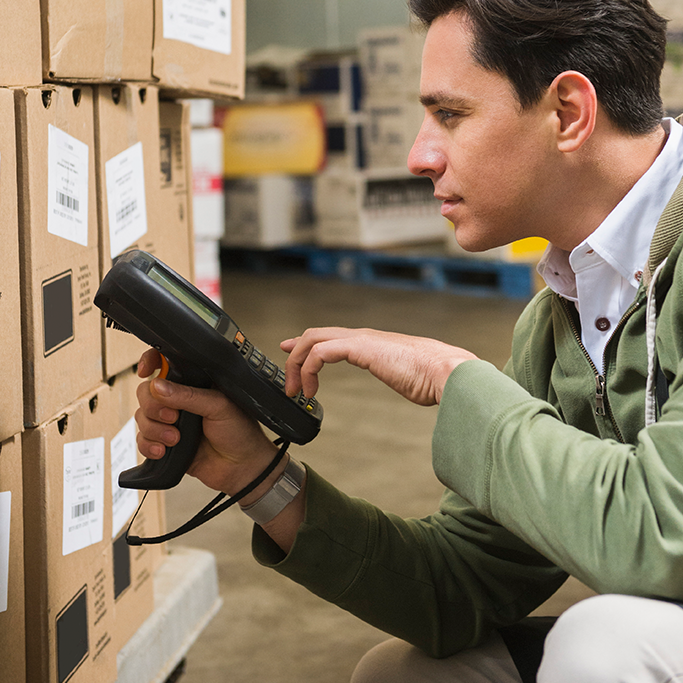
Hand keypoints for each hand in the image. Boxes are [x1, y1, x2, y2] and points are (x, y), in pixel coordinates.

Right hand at [134, 349, 278, 494]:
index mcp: (196, 383)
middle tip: (174, 417)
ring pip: (142, 417)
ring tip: (176, 439)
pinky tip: (164, 450)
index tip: (145, 371)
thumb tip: (157, 386)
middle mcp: (180, 400)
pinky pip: (142, 440)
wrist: (242, 468)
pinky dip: (149, 445)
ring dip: (154, 429)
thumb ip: (188, 396)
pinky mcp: (165, 443)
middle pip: (146, 393)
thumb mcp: (219, 406)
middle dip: (154, 407)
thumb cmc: (241, 432)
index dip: (151, 363)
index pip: (166, 365)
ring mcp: (171, 422)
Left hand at [281, 327, 477, 405]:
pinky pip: (320, 352)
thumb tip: (417, 387)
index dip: (307, 346)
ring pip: (312, 340)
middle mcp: (363, 337)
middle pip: (315, 335)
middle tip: (289, 381)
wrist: (450, 373)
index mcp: (373, 343)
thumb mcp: (412, 378)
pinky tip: (311, 392)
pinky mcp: (359, 347)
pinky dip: (308, 370)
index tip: (293, 356)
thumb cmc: (436, 379)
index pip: (331, 337)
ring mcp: (361, 339)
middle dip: (295, 355)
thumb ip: (404, 377)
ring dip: (297, 366)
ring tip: (296, 392)